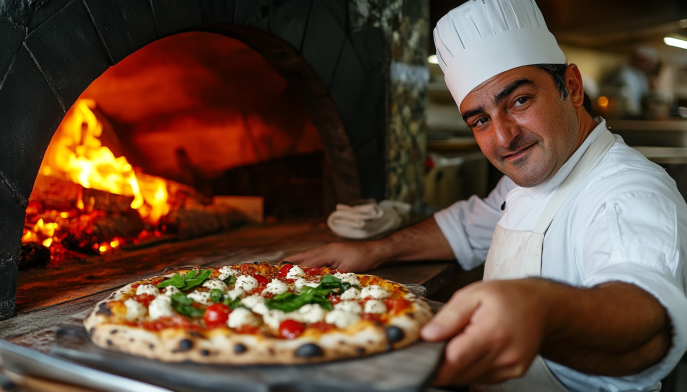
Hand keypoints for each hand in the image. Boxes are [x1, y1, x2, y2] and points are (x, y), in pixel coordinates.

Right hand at [286, 242, 384, 271]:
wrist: (375, 250)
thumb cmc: (362, 259)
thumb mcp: (346, 268)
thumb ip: (331, 273)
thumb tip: (316, 279)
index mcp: (326, 252)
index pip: (306, 262)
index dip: (293, 268)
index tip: (280, 272)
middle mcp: (324, 249)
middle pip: (303, 256)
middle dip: (289, 262)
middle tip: (275, 267)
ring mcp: (328, 249)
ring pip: (307, 254)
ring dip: (296, 260)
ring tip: (283, 265)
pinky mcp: (332, 251)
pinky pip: (314, 255)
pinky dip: (305, 260)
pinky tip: (303, 264)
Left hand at [421, 279, 550, 385]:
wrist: (541, 306)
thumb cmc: (507, 296)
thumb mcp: (473, 294)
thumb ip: (449, 316)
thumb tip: (427, 335)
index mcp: (493, 333)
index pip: (455, 359)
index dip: (433, 364)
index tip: (418, 361)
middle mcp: (504, 355)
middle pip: (460, 373)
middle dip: (440, 365)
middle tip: (430, 350)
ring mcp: (510, 368)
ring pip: (469, 378)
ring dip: (455, 367)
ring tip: (455, 344)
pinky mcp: (512, 374)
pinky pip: (481, 377)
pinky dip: (469, 368)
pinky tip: (471, 351)